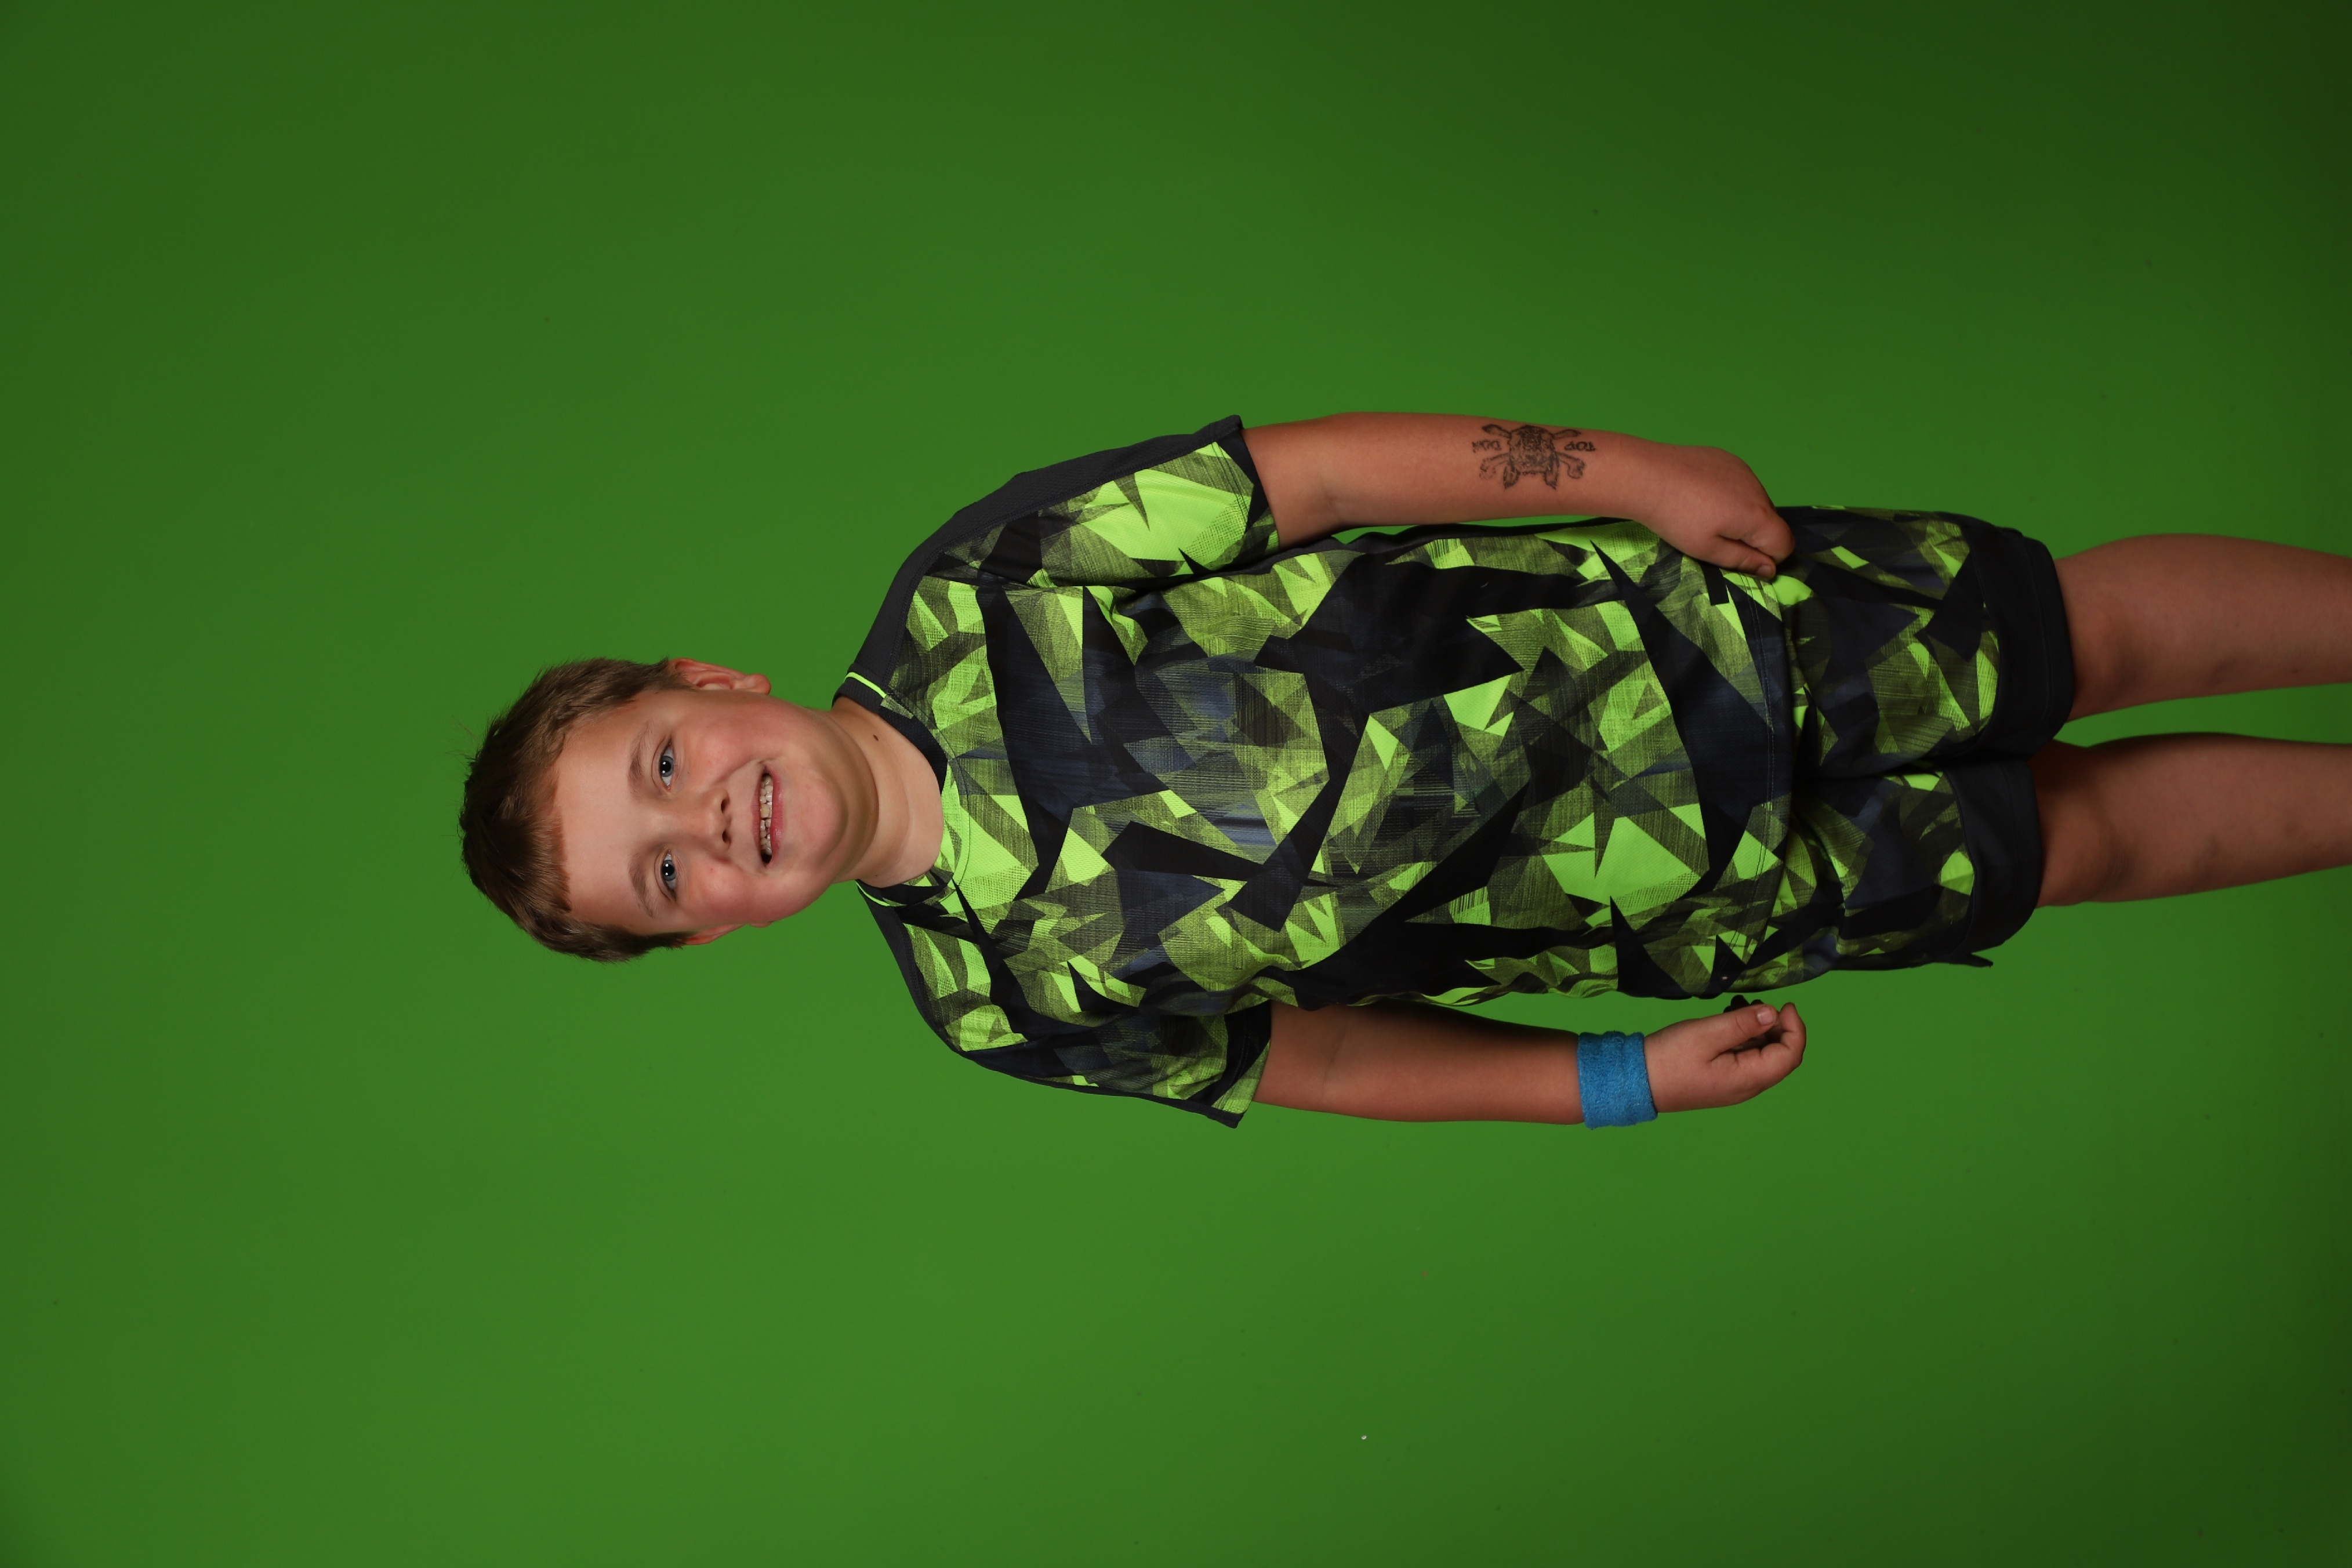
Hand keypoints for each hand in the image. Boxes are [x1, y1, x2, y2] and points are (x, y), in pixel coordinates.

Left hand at [1625, 444, 1792, 579]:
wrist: (1648, 475)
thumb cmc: (1676, 519)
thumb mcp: (1707, 550)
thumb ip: (1743, 560)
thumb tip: (1770, 569)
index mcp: (1757, 516)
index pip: (1785, 543)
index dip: (1768, 557)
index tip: (1739, 557)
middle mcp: (1759, 490)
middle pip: (1770, 522)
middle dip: (1752, 535)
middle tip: (1715, 536)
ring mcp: (1744, 470)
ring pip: (1756, 502)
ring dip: (1742, 514)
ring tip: (1705, 514)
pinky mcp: (1729, 459)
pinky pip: (1741, 484)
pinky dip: (1731, 494)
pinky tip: (1702, 494)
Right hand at [1642, 1002, 1806, 1112]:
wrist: (1636, 1081)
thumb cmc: (1670, 1057)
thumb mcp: (1706, 1034)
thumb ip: (1742, 1023)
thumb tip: (1773, 1014)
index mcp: (1748, 1078)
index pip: (1790, 1056)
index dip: (1795, 1029)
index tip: (1785, 1004)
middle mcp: (1747, 1086)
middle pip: (1780, 1057)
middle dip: (1778, 1028)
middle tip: (1758, 1002)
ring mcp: (1734, 1085)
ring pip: (1762, 1056)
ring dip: (1758, 1030)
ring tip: (1738, 1006)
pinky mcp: (1721, 1080)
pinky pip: (1744, 1058)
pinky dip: (1743, 1037)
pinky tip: (1727, 1019)